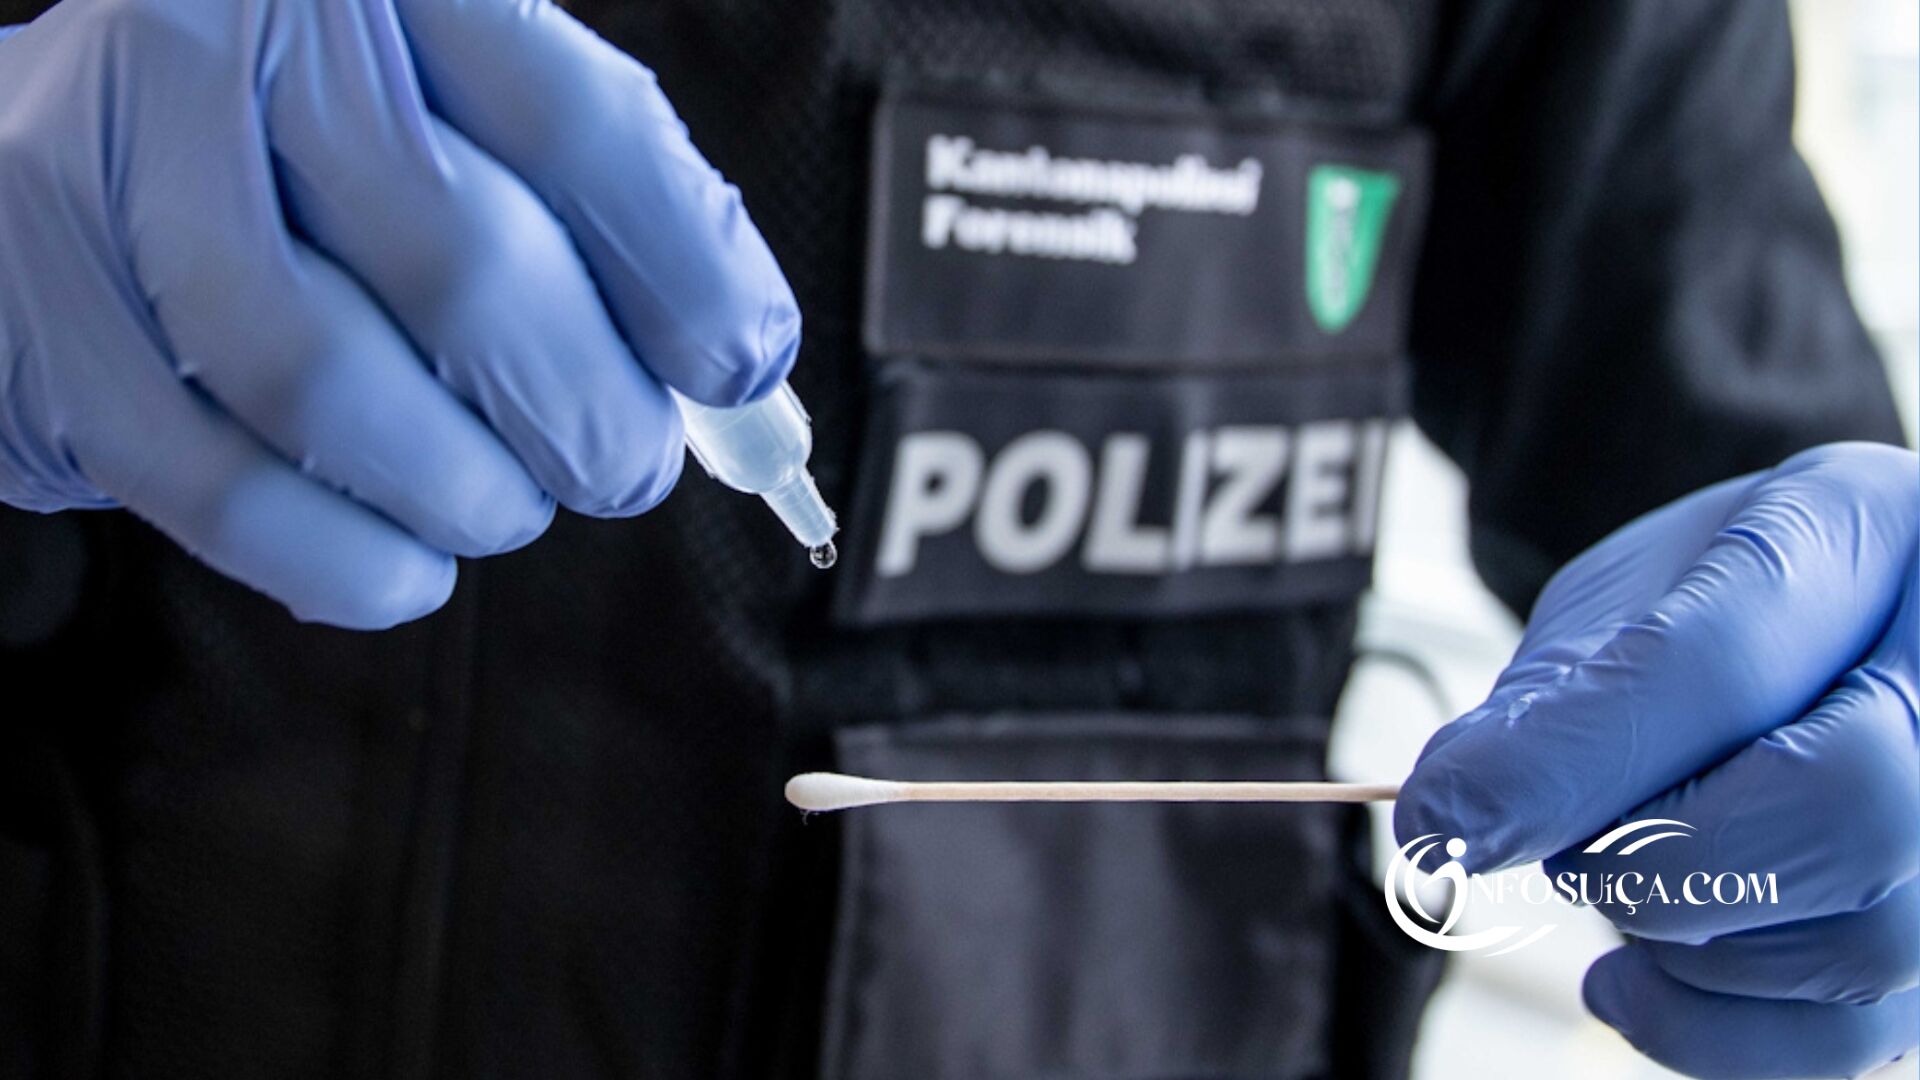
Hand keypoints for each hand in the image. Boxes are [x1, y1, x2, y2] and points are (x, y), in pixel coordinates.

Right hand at [0, 0, 796, 627]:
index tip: (736, 370)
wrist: (68, 142)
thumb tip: (739, 366)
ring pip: (330, 384)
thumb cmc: (307, 146)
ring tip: (504, 506)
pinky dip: (347, 561)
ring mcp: (108, 169)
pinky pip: (220, 487)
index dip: (687, 276)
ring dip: (463, 493)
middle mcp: (226, 39)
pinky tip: (405, 562)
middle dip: (585, 416)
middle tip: (620, 466)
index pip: (578, 126)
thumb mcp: (460, 111)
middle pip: (465, 267)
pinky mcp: (39, 313)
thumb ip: (599, 211)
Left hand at [1396, 442, 1917, 1078]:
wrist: (1811, 627)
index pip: (1724, 664)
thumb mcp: (1619, 600)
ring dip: (1679, 941)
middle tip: (1557, 849)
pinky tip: (1628, 983)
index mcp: (1861, 528)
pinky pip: (1857, 1032)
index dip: (1568, 761)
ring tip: (1607, 877)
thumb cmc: (1709, 601)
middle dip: (1650, 855)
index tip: (1439, 817)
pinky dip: (1713, 1030)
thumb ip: (1552, 700)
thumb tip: (1450, 817)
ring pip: (1861, 940)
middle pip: (1841, 809)